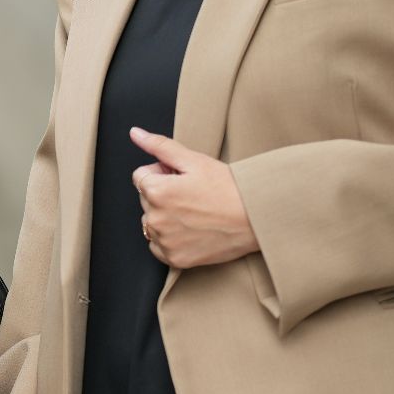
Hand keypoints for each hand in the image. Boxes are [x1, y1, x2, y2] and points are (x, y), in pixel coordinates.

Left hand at [130, 127, 258, 268]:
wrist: (257, 219)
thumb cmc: (229, 188)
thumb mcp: (194, 160)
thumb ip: (159, 146)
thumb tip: (135, 133)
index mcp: (157, 191)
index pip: (141, 176)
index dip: (163, 173)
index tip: (184, 179)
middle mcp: (156, 219)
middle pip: (146, 199)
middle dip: (163, 194)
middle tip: (194, 195)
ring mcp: (165, 241)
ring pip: (151, 223)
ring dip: (165, 217)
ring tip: (196, 213)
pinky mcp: (176, 259)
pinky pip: (158, 247)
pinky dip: (170, 240)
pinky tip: (192, 230)